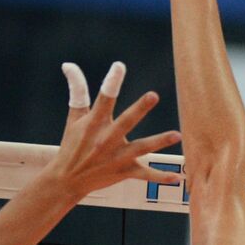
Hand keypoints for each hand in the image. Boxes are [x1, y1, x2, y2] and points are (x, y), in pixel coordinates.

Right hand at [44, 62, 181, 200]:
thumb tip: (69, 65)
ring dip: (159, 142)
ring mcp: (116, 157)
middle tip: (153, 95)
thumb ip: (77, 91)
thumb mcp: (74, 117)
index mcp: (94, 123)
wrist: (66, 180)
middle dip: (139, 109)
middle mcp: (106, 139)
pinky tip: (177, 178)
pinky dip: (160, 177)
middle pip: (125, 121)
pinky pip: (145, 175)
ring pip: (141, 147)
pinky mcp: (124, 172)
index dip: (111, 82)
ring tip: (177, 135)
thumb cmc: (72, 144)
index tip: (119, 66)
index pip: (103, 99)